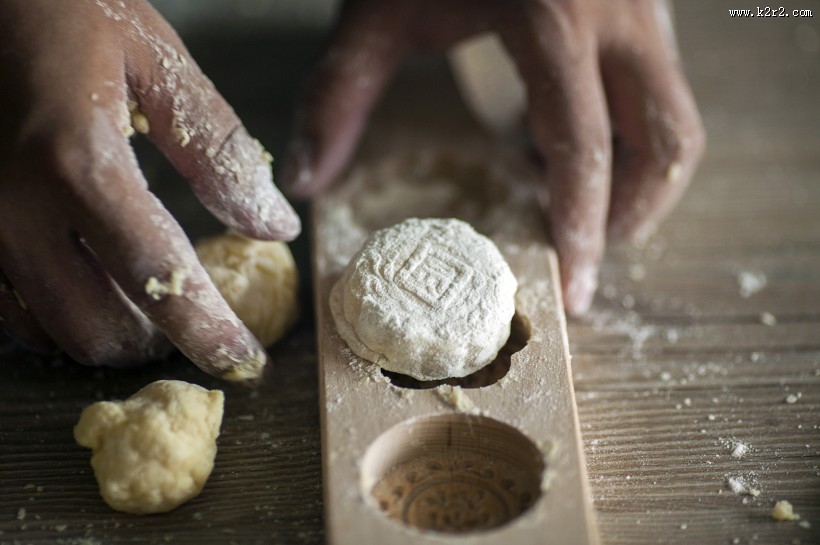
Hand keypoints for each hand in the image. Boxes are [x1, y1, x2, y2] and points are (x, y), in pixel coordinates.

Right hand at [0, 0, 299, 381]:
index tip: (247, 364)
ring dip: (109, 332)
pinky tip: (86, 282)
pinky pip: (8, 312)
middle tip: (194, 316)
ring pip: (50, 333)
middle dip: (160, 340)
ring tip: (146, 300)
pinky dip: (57, 315)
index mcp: (78, 163)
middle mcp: (16, 210)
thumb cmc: (65, 12)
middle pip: (100, 328)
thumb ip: (218, 149)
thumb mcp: (156, 62)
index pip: (161, 279)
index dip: (210, 334)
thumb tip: (272, 224)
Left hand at [282, 0, 704, 314]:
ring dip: (636, 175)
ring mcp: (644, 6)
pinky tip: (557, 139)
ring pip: (673, 116)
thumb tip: (307, 182)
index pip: (585, 148)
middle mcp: (622, 14)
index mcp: (557, 19)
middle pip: (667, 141)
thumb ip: (338, 95)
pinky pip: (656, 87)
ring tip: (565, 198)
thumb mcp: (377, 12)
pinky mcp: (643, 4)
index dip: (583, 228)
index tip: (574, 289)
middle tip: (583, 252)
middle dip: (634, 213)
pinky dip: (623, 134)